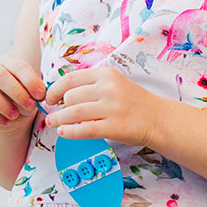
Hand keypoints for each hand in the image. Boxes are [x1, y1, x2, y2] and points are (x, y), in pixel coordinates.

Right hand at [0, 54, 45, 132]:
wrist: (14, 117)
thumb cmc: (25, 100)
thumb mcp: (34, 95)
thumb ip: (36, 93)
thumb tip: (39, 94)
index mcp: (9, 62)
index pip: (18, 66)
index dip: (30, 80)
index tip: (40, 95)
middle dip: (16, 92)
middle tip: (30, 105)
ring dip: (2, 104)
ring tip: (15, 114)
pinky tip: (6, 121)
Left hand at [44, 67, 160, 144]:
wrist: (157, 118)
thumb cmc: (131, 101)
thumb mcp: (113, 83)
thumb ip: (90, 84)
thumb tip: (60, 93)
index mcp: (106, 74)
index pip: (71, 78)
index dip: (55, 89)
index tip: (49, 98)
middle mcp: (109, 88)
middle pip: (71, 96)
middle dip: (57, 106)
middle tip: (52, 113)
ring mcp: (112, 108)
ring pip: (74, 112)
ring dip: (58, 119)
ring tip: (52, 123)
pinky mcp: (115, 127)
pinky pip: (85, 129)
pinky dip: (70, 132)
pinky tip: (63, 132)